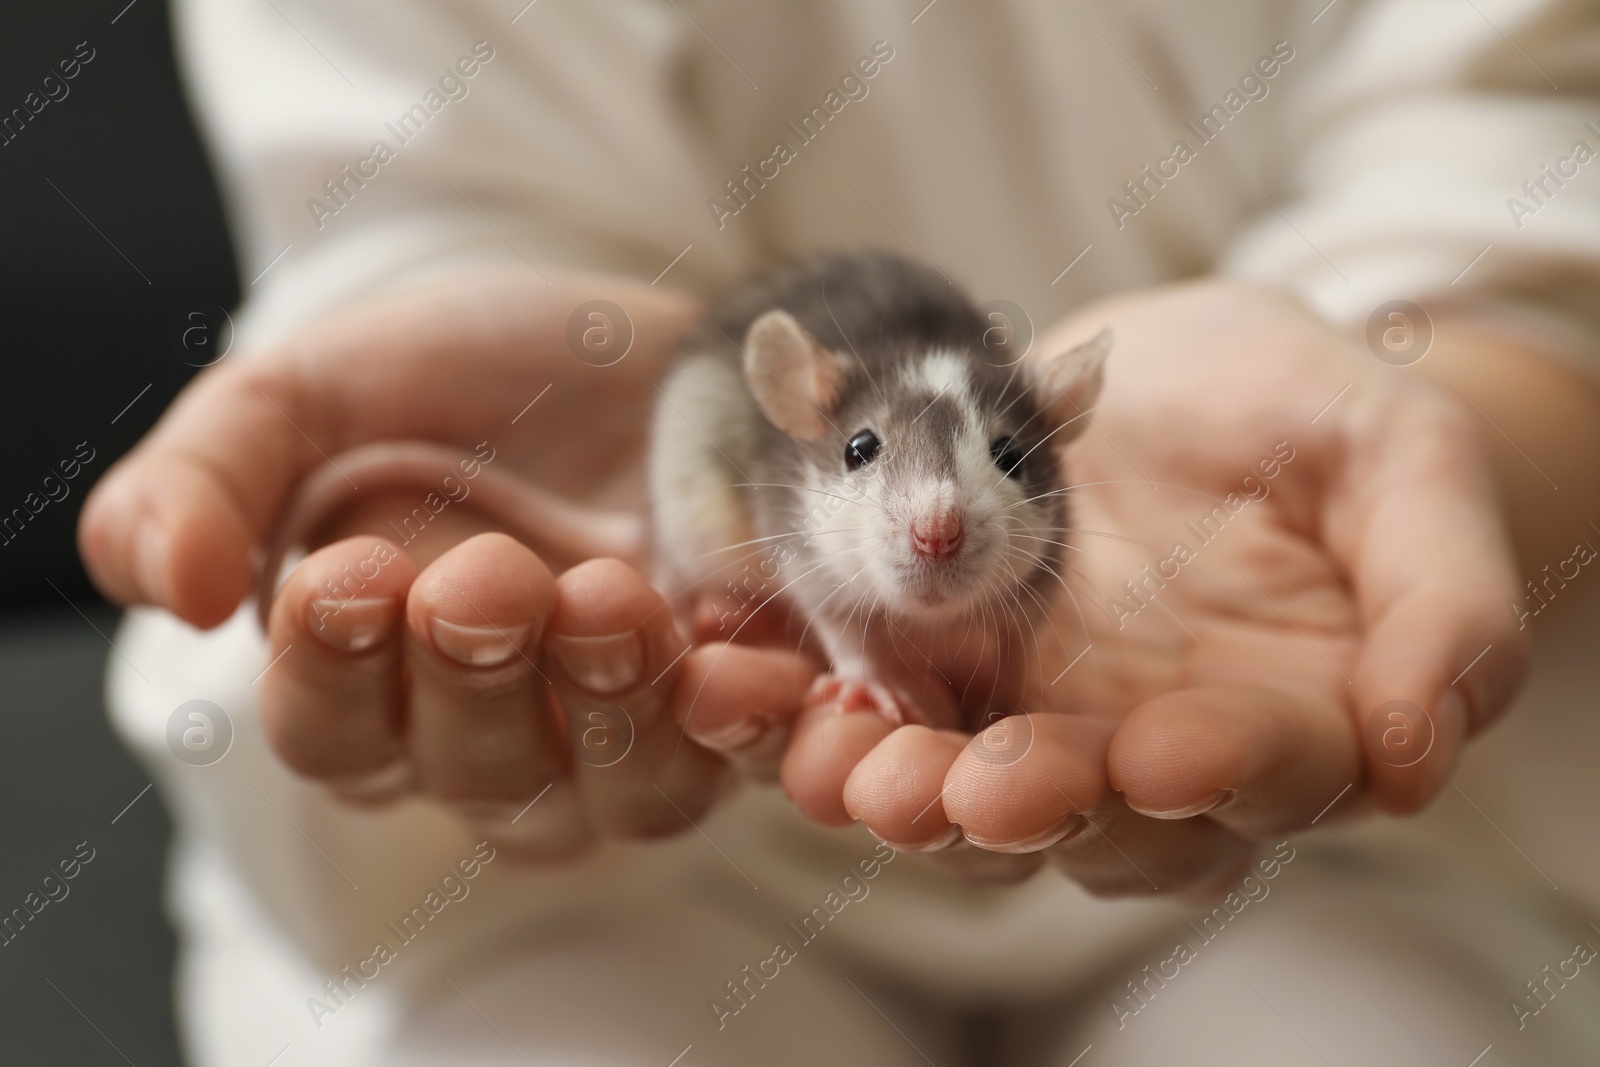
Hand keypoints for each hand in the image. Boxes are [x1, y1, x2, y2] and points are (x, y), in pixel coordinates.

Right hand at [79, 268, 814, 859]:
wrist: (624, 341)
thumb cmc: (455, 378)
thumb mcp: (305, 395)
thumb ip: (207, 478)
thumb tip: (174, 583)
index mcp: (373, 681)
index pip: (331, 732)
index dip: (332, 673)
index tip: (349, 575)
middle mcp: (501, 739)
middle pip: (478, 774)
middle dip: (479, 678)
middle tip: (488, 576)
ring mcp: (631, 738)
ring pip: (623, 794)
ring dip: (615, 708)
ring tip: (609, 597)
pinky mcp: (743, 708)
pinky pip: (757, 763)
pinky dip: (753, 731)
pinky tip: (744, 668)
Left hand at [775, 278, 1530, 893]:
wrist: (1190, 374)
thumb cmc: (1315, 418)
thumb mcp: (1408, 464)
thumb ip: (1443, 602)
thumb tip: (1419, 758)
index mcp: (1286, 721)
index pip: (1264, 776)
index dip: (1219, 772)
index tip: (1162, 753)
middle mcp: (1151, 753)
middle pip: (1091, 821)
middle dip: (1020, 810)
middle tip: (956, 791)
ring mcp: (1037, 719)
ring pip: (964, 795)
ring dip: (895, 790)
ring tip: (832, 763)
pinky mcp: (938, 669)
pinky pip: (871, 713)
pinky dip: (813, 712)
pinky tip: (753, 685)